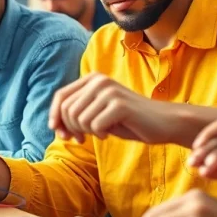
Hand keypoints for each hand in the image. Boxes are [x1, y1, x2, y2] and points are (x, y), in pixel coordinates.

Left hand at [50, 73, 170, 143]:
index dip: (55, 117)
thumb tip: (53, 127)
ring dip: (88, 132)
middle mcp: (99, 80)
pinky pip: (95, 126)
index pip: (60, 96)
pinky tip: (111, 132)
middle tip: (84, 139)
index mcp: (93, 78)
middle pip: (67, 110)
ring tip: (102, 132)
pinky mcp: (119, 104)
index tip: (61, 135)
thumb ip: (76, 115)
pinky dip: (100, 134)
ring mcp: (110, 91)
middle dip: (72, 129)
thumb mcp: (98, 115)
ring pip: (79, 119)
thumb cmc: (129, 120)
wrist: (162, 123)